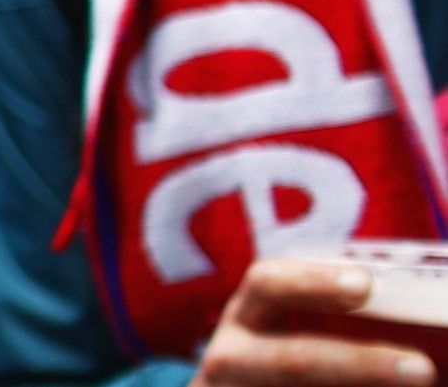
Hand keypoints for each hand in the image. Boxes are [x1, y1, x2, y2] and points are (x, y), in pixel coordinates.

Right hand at [198, 256, 436, 383]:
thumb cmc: (292, 364)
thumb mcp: (297, 337)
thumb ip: (349, 327)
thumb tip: (425, 341)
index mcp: (249, 318)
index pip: (268, 284)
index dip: (314, 281)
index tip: (366, 284)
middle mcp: (234, 359)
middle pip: (293, 360)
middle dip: (361, 365)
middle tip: (423, 369)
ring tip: (422, 380)